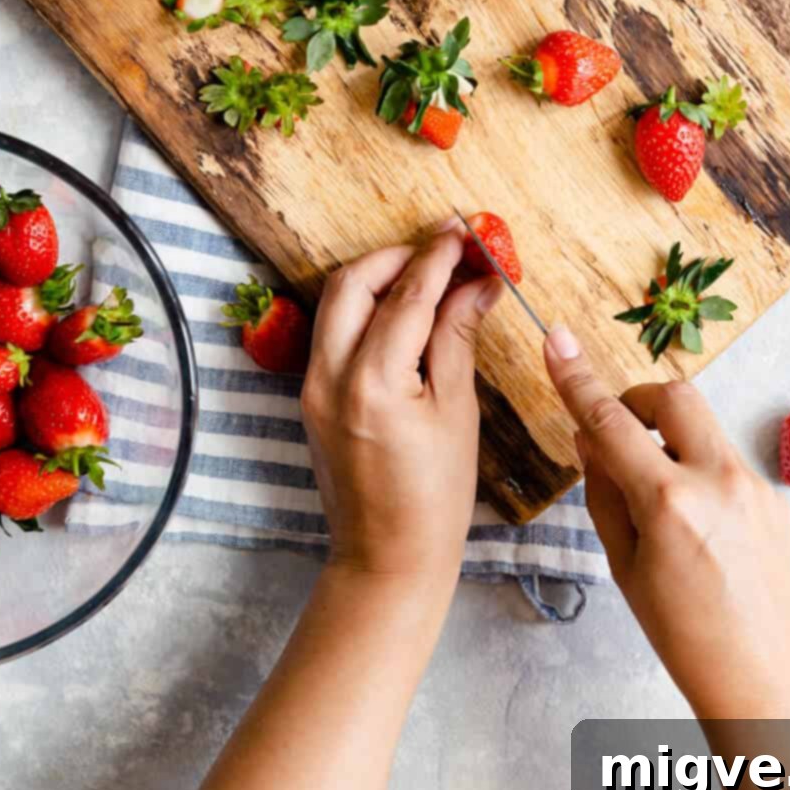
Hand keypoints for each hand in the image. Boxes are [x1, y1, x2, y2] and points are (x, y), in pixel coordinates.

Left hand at [300, 221, 501, 599]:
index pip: (407, 295)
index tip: (466, 229)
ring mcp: (312, 385)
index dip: (439, 256)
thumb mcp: (456, 412)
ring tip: (430, 273)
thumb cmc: (435, 497)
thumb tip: (478, 282)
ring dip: (380, 276)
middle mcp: (330, 376)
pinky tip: (405, 310)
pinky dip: (366, 308)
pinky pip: (334, 331)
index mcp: (372, 382)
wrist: (387, 559)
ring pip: (336, 301)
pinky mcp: (311, 395)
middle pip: (353, 281)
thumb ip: (458, 337)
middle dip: (399, 255)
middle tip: (445, 248)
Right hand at [544, 327, 789, 721]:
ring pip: (702, 426)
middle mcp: (718, 481)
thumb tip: (589, 440)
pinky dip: (699, 470)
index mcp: (670, 503)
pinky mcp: (776, 499)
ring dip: (670, 437)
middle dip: (638, 400)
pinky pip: (726, 461)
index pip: (610, 422)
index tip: (556, 339)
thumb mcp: (625, 568)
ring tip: (657, 494)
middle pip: (672, 395)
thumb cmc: (686, 638)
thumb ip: (604, 494)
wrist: (768, 683)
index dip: (576, 378)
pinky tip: (696, 527)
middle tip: (618, 432)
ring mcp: (755, 486)